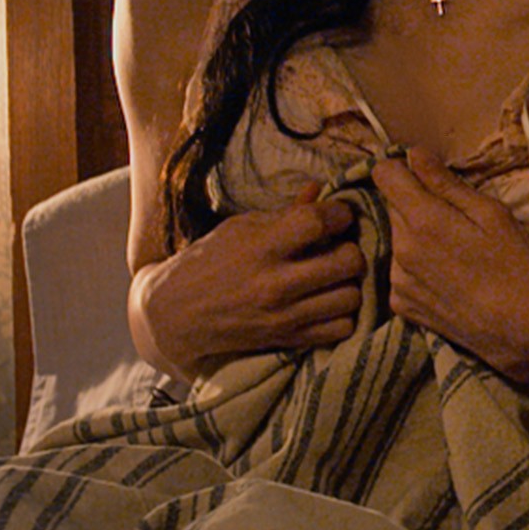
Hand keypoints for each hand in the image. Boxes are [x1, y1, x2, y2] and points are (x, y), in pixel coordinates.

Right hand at [130, 191, 363, 380]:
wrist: (177, 315)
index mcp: (261, 247)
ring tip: (336, 276)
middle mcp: (275, 283)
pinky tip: (329, 302)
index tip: (338, 215)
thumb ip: (285, 212)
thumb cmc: (210, 262)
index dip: (339, 213)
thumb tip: (319, 189)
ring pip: (351, 296)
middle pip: (348, 261)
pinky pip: (341, 328)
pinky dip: (343, 314)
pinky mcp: (288, 340)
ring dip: (350, 283)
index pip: (319, 221)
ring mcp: (284, 316)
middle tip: (340, 247)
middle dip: (352, 248)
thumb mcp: (240, 228)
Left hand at [366, 153, 528, 373]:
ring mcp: (397, 280)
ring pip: (396, 240)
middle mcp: (400, 248)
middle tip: (452, 221)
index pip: (383, 174)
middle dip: (415, 205)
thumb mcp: (492, 215)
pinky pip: (400, 272)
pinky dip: (415, 269)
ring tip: (452, 255)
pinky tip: (445, 280)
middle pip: (392, 207)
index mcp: (422, 220)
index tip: (424, 178)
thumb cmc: (516, 267)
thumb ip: (447, 184)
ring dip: (415, 238)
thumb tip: (413, 155)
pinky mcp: (401, 305)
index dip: (402, 169)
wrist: (520, 331)